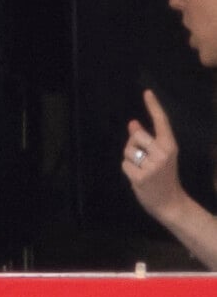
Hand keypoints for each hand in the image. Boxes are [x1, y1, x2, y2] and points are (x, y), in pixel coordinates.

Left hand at [122, 89, 185, 220]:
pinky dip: (128, 170)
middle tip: (145, 160)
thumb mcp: (160, 156)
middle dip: (134, 144)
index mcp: (170, 146)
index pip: (161, 122)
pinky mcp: (141, 177)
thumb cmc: (164, 177)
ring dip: (131, 159)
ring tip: (143, 170)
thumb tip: (132, 123)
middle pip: (136, 135)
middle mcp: (163, 153)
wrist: (171, 204)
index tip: (147, 92)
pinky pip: (124, 164)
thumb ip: (147, 140)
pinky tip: (139, 178)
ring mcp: (152, 166)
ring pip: (128, 150)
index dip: (154, 106)